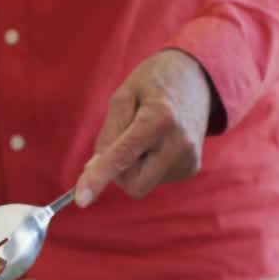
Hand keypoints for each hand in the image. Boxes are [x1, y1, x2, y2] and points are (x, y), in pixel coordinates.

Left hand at [74, 49, 217, 205]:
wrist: (197, 79)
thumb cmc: (155, 82)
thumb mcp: (124, 95)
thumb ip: (109, 132)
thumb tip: (96, 168)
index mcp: (159, 118)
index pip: (123, 156)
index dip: (99, 177)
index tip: (81, 199)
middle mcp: (179, 143)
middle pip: (133, 183)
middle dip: (117, 172)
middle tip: (121, 141)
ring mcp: (188, 159)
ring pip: (142, 183)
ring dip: (133, 165)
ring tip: (147, 134)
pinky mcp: (191, 168)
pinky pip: (154, 179)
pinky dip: (147, 165)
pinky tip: (158, 142)